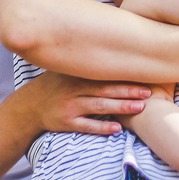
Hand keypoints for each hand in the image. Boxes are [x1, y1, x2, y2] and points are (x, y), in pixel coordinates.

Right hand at [26, 72, 150, 135]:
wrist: (30, 106)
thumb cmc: (56, 85)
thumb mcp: (68, 71)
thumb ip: (88, 64)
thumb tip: (117, 50)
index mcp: (78, 75)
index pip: (105, 75)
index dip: (125, 76)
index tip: (145, 76)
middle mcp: (74, 89)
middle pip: (105, 90)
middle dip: (128, 91)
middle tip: (148, 92)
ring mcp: (70, 106)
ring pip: (99, 107)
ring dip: (120, 108)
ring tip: (139, 108)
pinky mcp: (66, 123)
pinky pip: (86, 125)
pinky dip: (102, 127)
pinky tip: (117, 129)